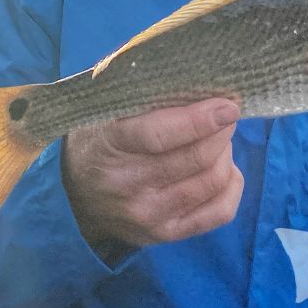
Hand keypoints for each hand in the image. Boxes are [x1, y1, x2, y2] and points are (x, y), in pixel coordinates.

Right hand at [62, 99, 243, 254]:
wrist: (76, 195)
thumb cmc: (99, 136)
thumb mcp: (105, 106)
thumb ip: (141, 90)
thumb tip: (192, 73)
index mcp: (110, 144)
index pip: (160, 134)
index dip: (199, 119)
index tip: (227, 105)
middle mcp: (128, 185)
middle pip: (195, 158)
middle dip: (222, 131)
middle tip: (226, 113)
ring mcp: (148, 215)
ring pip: (211, 182)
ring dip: (225, 152)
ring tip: (220, 137)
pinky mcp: (165, 234)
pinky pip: (219, 212)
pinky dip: (232, 184)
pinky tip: (225, 166)